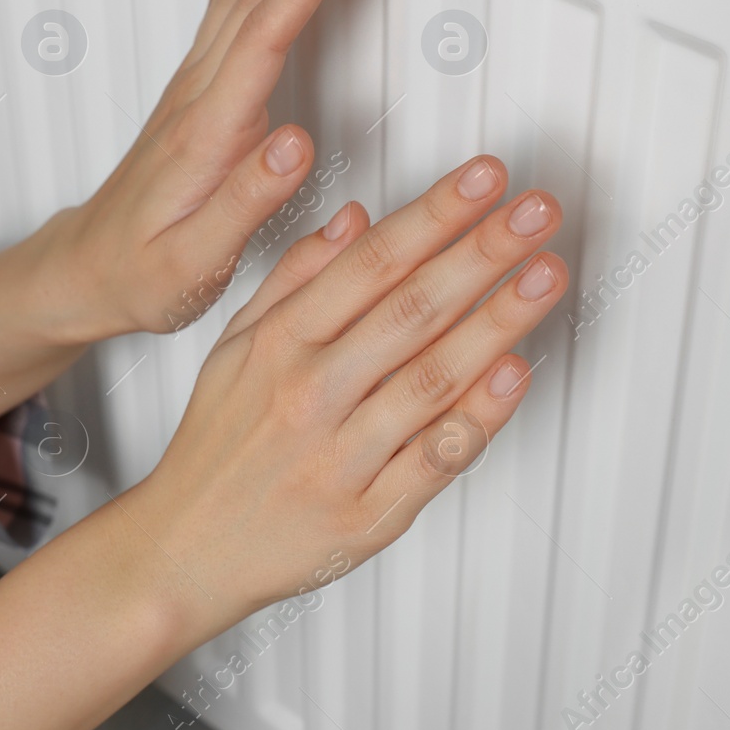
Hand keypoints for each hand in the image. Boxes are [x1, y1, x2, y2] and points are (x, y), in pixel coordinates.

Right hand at [0, 159, 567, 729]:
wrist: (183, 550)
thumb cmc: (215, 447)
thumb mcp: (234, 345)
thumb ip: (295, 278)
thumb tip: (356, 218)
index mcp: (279, 343)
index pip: (371, 262)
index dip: (435, 214)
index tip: (486, 179)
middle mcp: (310, 392)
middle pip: (411, 309)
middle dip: (482, 252)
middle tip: (537, 211)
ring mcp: (341, 456)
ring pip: (432, 377)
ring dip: (498, 322)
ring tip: (546, 275)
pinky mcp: (367, 516)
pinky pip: (433, 461)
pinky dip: (478, 418)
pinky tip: (515, 375)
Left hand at [55, 0, 380, 338]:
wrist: (86, 271)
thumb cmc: (141, 274)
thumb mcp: (195, 260)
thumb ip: (248, 202)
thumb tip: (296, 145)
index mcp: (207, 133)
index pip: (265, 36)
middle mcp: (198, 94)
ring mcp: (195, 84)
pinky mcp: (197, 87)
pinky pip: (229, 1)